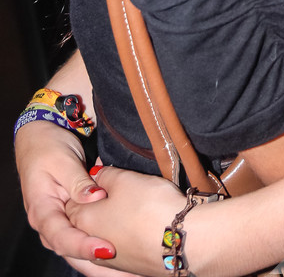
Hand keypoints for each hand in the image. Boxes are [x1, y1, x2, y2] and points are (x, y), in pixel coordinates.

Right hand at [14, 121, 114, 265]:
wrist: (37, 140)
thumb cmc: (48, 148)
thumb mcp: (63, 160)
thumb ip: (78, 181)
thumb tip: (96, 198)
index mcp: (43, 210)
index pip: (62, 237)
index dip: (84, 246)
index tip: (107, 249)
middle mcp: (49, 223)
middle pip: (71, 252)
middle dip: (96, 265)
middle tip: (124, 272)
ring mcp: (59, 224)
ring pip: (77, 252)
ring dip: (100, 266)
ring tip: (126, 273)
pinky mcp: (70, 220)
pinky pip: (83, 240)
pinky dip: (98, 253)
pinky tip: (118, 262)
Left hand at [67, 168, 185, 275]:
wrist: (181, 241)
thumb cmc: (147, 207)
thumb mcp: (124, 179)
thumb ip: (105, 175)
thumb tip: (95, 175)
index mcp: (83, 220)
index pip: (71, 202)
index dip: (84, 186)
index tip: (98, 175)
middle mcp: (90, 245)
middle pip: (85, 222)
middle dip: (94, 207)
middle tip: (114, 190)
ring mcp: (110, 260)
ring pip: (102, 237)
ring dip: (109, 224)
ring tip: (128, 207)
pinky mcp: (129, 267)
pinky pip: (118, 249)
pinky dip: (122, 237)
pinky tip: (136, 227)